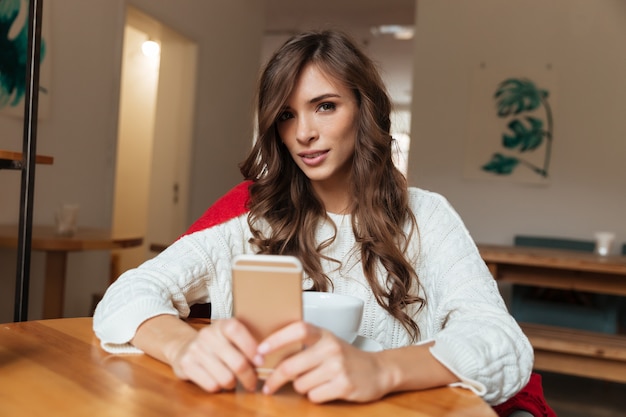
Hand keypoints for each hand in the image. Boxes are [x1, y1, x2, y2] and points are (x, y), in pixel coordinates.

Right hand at [170, 318, 259, 391]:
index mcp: (221, 325)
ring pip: (226, 378)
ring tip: (233, 381)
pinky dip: (219, 388)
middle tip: (252, 382)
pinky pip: (211, 385)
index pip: (237, 332)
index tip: (260, 362)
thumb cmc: (216, 345)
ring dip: (233, 384)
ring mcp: (195, 350)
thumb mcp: (228, 337)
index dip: (251, 348)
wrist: (184, 347)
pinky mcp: (186, 365)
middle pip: (237, 362)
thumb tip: (261, 362)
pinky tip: (218, 382)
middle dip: (249, 377)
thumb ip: (244, 344)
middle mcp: (207, 335)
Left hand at [256, 322, 390, 402]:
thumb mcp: (326, 342)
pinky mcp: (344, 386)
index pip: (297, 330)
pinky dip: (314, 396)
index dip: (276, 339)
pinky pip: (314, 396)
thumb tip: (267, 354)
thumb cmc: (345, 357)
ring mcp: (338, 367)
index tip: (259, 350)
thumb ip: (303, 344)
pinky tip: (325, 389)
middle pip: (291, 365)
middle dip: (275, 379)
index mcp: (323, 334)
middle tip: (268, 386)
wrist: (378, 370)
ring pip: (300, 384)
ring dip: (301, 387)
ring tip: (313, 382)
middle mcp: (331, 348)